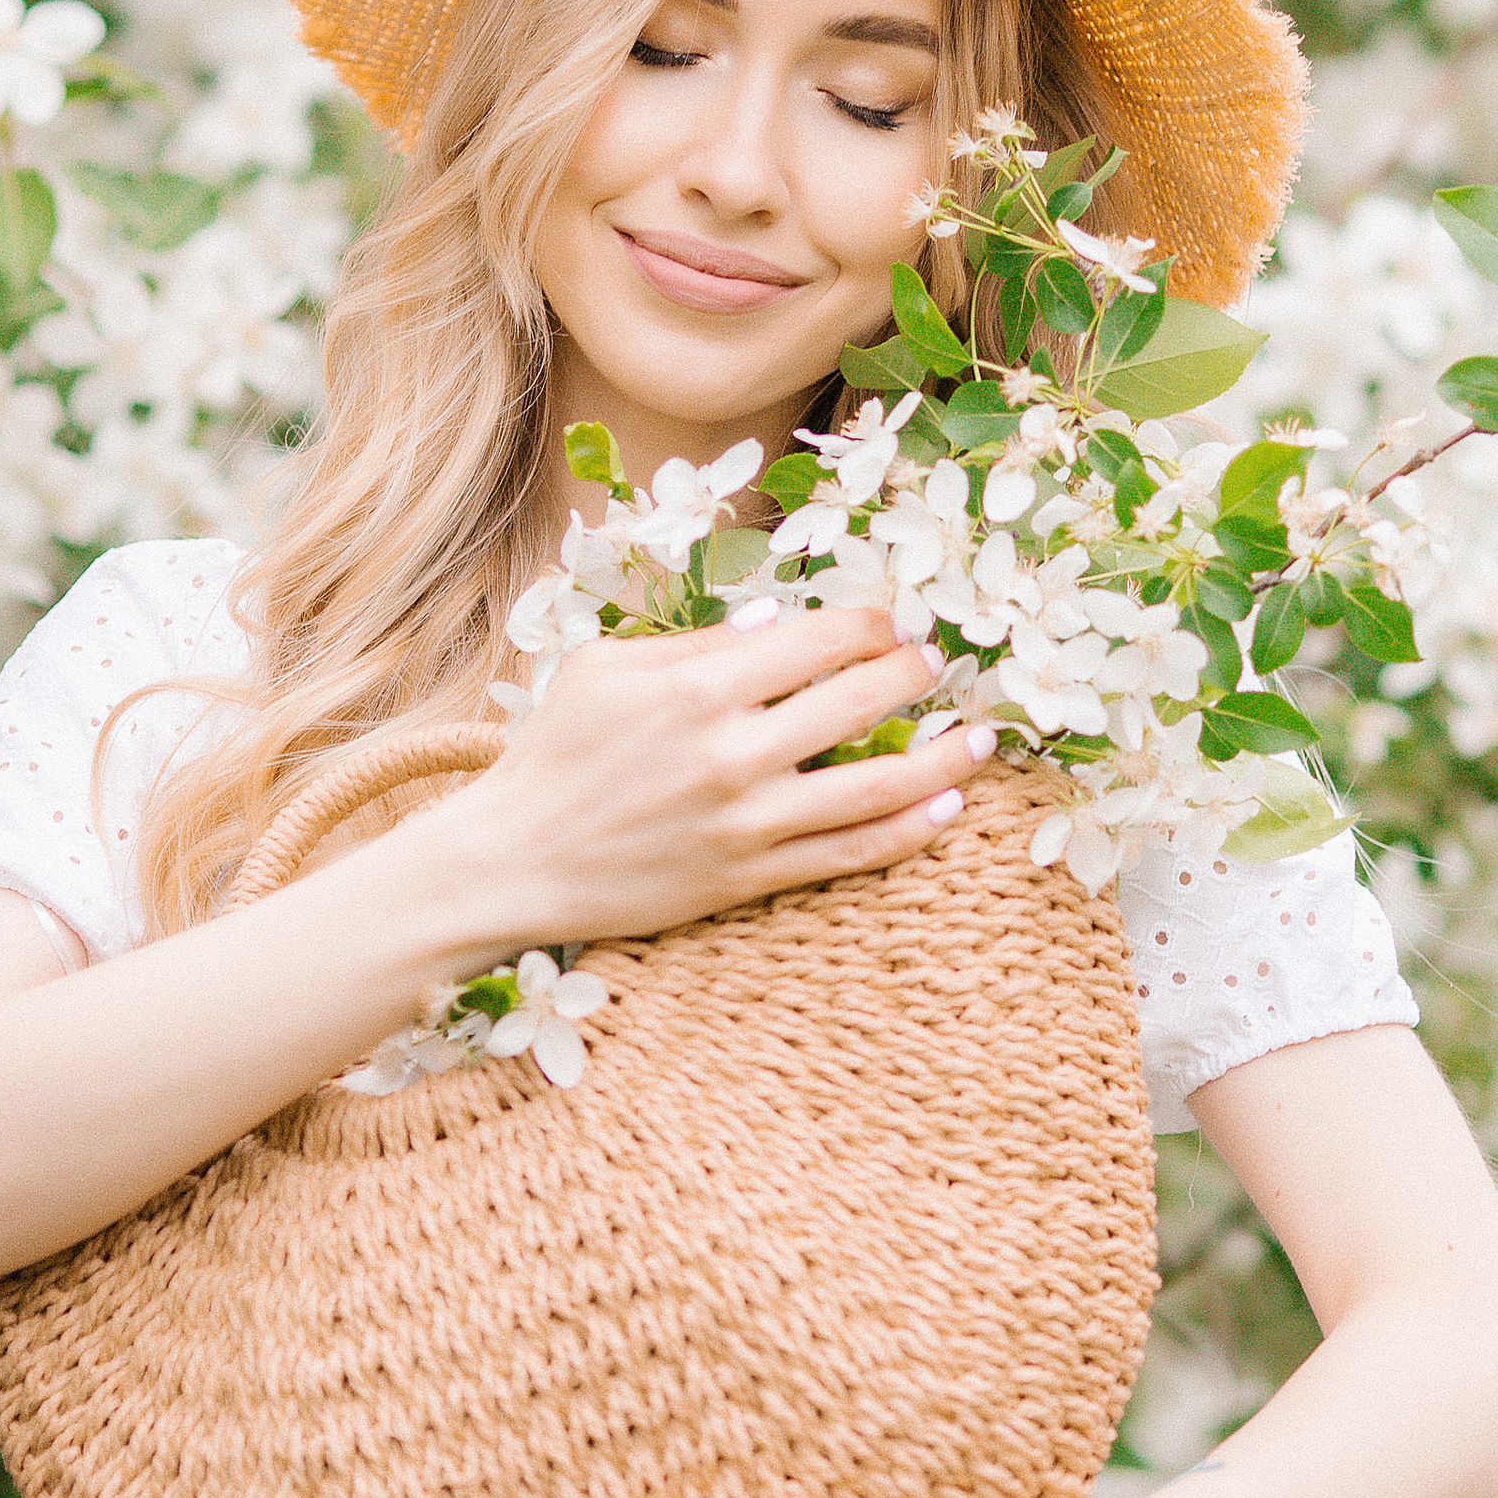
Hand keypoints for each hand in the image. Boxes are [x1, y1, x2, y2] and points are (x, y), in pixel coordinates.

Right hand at [409, 607, 992, 949]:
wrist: (515, 861)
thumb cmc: (556, 751)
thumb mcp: (608, 668)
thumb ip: (697, 638)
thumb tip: (782, 618)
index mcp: (700, 687)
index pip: (820, 640)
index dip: (871, 624)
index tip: (895, 619)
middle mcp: (735, 753)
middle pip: (860, 702)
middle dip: (915, 674)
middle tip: (941, 663)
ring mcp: (748, 822)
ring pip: (875, 787)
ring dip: (942, 758)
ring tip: (982, 738)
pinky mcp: (750, 878)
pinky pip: (848, 854)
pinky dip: (907, 831)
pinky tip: (946, 809)